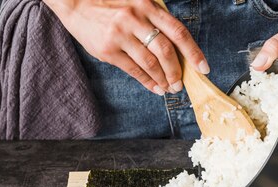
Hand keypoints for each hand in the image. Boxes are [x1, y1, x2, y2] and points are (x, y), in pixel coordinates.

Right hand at [43, 0, 209, 94]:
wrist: (73, 0)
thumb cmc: (108, 3)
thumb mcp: (134, 2)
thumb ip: (153, 19)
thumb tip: (175, 46)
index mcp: (147, 5)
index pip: (178, 31)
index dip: (193, 52)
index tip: (203, 67)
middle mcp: (135, 18)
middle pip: (166, 51)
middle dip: (177, 71)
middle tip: (180, 83)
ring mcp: (120, 34)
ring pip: (150, 63)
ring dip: (163, 79)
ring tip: (169, 88)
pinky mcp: (108, 50)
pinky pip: (134, 70)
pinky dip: (147, 82)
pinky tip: (155, 87)